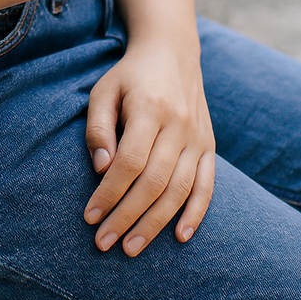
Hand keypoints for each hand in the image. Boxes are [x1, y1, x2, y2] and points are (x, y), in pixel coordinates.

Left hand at [83, 38, 215, 255]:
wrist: (172, 52)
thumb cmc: (129, 76)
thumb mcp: (104, 91)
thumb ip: (98, 129)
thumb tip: (102, 170)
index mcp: (150, 109)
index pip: (130, 162)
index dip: (109, 193)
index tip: (90, 216)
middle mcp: (179, 125)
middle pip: (154, 181)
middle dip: (127, 217)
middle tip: (104, 243)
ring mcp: (198, 137)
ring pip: (180, 189)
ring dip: (155, 223)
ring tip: (131, 247)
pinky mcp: (209, 145)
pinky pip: (207, 185)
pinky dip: (196, 213)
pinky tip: (180, 236)